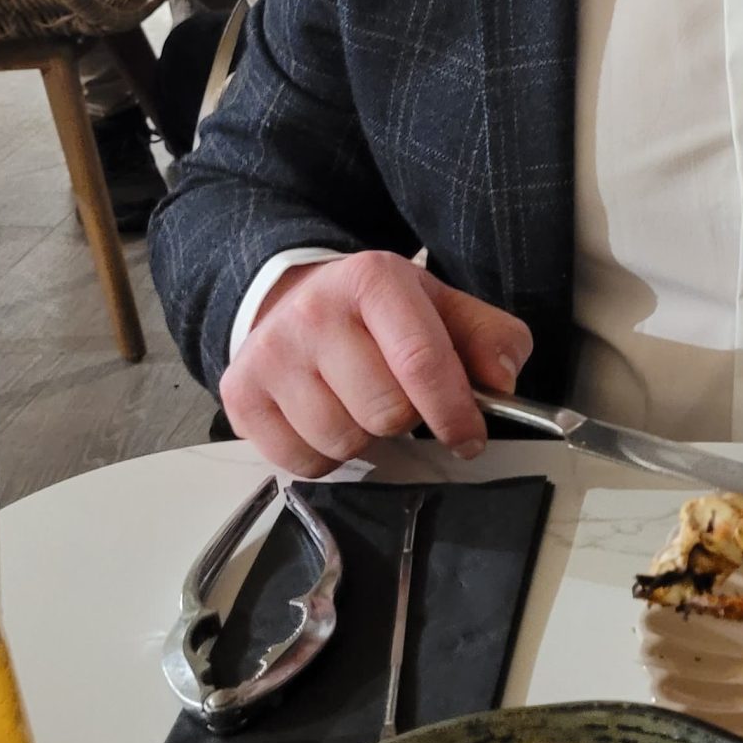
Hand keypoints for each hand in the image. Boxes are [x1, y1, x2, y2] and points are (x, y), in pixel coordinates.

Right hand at [219, 251, 533, 477]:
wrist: (295, 300)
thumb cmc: (377, 313)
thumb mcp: (440, 307)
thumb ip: (489, 338)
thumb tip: (503, 382)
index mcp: (373, 279)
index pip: (421, 361)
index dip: (455, 411)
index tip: (470, 436)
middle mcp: (314, 310)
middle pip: (385, 412)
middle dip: (407, 419)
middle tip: (401, 401)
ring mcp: (271, 353)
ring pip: (342, 442)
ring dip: (365, 440)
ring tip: (359, 404)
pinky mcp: (240, 393)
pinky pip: (301, 463)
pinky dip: (325, 457)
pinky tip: (326, 419)